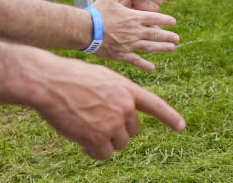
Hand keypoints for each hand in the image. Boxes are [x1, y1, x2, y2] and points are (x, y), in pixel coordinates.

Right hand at [33, 53, 184, 159]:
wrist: (50, 82)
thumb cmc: (71, 78)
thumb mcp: (102, 79)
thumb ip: (116, 95)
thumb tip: (122, 115)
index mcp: (127, 89)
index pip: (155, 105)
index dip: (169, 117)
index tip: (181, 127)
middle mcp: (125, 107)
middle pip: (133, 131)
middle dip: (118, 131)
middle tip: (96, 121)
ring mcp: (112, 123)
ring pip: (119, 144)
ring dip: (105, 141)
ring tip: (86, 127)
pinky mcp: (98, 138)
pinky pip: (104, 154)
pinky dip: (94, 151)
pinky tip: (81, 140)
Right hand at [93, 0, 178, 71]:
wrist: (84, 30)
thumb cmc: (97, 12)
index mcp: (133, 17)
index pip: (154, 18)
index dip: (165, 20)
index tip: (174, 22)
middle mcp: (134, 32)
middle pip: (155, 34)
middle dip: (167, 36)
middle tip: (177, 38)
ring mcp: (129, 44)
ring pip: (149, 47)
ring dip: (161, 48)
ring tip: (172, 49)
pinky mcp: (121, 55)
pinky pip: (135, 60)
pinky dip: (144, 64)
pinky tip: (152, 67)